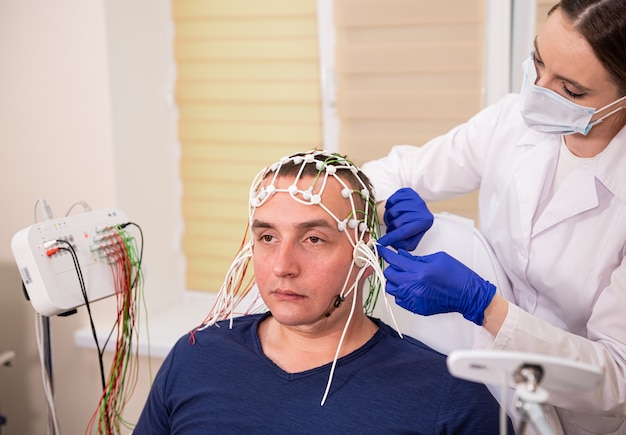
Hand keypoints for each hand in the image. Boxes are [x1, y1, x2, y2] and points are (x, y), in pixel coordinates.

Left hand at [376, 245, 495, 325]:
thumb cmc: (457, 275)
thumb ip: (416, 258)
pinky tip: (410, 288)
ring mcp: (414, 298)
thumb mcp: (437, 258)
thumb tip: (401, 255)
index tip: (380, 249)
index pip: (394, 260)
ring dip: (394, 281)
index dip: (385, 253)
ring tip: (404, 277)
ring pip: (391, 288)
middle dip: (392, 267)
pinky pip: (399, 300)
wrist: (468, 295)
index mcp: (420, 270)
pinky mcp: (416, 308)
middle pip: (389, 275)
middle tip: (398, 265)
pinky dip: (401, 293)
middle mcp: (414, 285)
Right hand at [377, 188, 432, 250]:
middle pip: (397, 222)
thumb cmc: (412, 227)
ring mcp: (415, 198)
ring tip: (395, 218)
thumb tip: (392, 242)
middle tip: (393, 228)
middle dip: (391, 228)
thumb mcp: (411, 240)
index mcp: (425, 222)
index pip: (404, 231)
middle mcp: (422, 208)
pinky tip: (395, 209)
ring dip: (390, 217)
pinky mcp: (407, 191)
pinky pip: (391, 200)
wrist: (416, 210)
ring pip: (392, 211)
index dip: (391, 238)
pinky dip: (390, 207)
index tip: (381, 243)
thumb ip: (402, 245)